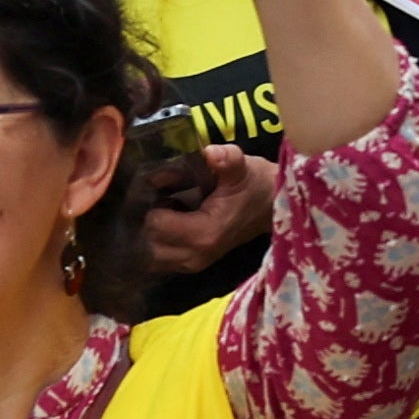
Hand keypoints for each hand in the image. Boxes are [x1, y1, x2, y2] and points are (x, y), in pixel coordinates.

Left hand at [141, 142, 278, 273]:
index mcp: (204, 233)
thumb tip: (211, 152)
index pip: (156, 224)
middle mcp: (195, 256)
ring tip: (168, 213)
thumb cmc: (254, 185)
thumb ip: (227, 159)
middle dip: (150, 220)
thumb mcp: (242, 167)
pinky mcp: (192, 266)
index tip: (166, 190)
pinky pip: (159, 260)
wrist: (271, 208)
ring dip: (152, 234)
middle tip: (165, 200)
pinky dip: (158, 244)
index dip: (155, 204)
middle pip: (148, 241)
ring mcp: (193, 265)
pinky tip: (171, 225)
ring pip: (150, 254)